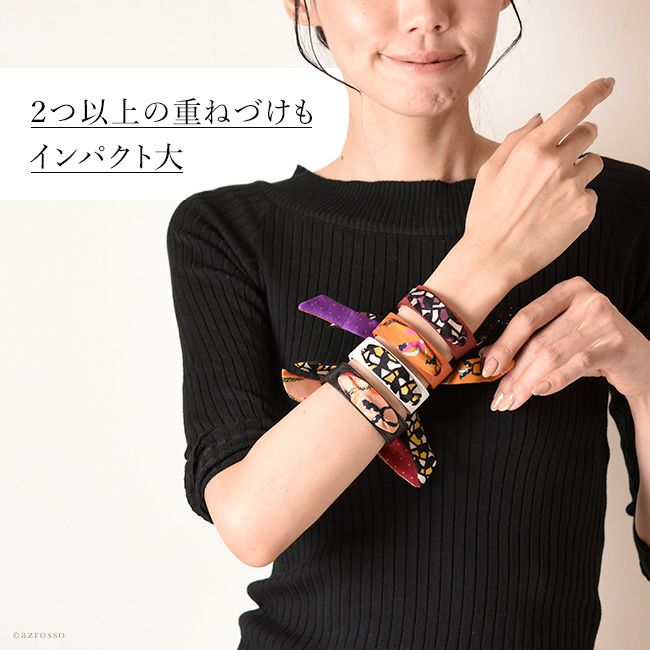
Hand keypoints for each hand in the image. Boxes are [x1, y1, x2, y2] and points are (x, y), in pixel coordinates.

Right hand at [462, 77, 614, 287]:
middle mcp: (557, 164)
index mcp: (532, 149)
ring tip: (554, 193)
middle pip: (589, 133)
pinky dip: (578, 201)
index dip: (595, 92)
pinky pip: (591, 194)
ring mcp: (574, 187)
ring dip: (580, 171)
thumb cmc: (486, 217)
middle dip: (580, 138)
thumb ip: (516, 140)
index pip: (575, 108)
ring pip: (594, 163)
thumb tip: (540, 119)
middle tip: (561, 159)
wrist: (494, 257)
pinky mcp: (585, 210)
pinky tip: (554, 215)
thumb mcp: (489, 171)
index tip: (607, 84)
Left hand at [478, 276, 649, 411]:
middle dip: (514, 372)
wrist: (642, 362)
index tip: (488, 366)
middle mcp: (588, 300)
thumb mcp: (564, 334)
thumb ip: (533, 339)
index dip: (505, 343)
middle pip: (539, 340)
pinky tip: (538, 391)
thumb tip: (490, 357)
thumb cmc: (595, 346)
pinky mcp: (616, 345)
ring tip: (512, 399)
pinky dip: (554, 380)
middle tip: (499, 394)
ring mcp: (604, 321)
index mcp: (569, 290)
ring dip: (527, 381)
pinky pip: (576, 364)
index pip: (527, 317)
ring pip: (553, 355)